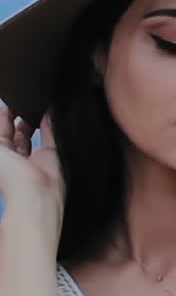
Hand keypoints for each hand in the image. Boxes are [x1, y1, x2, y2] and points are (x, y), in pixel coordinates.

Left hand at [0, 108, 64, 242]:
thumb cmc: (8, 176)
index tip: (8, 102)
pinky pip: (50, 135)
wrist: (32, 194)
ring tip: (32, 104)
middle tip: (20, 101)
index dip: (2, 116)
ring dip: (31, 119)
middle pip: (13, 131)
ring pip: (31, 132)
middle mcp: (14, 156)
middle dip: (15, 117)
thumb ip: (0, 129)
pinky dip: (50, 123)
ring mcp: (32, 156)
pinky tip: (48, 111)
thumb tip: (3, 114)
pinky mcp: (50, 155)